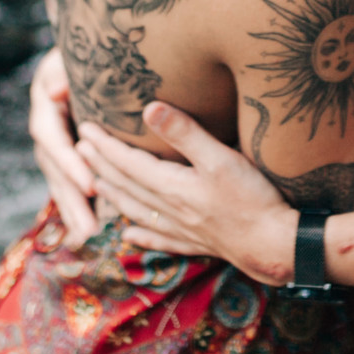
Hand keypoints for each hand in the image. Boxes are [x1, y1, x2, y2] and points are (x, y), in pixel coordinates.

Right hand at [29, 46, 98, 247]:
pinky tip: (88, 226)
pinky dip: (77, 200)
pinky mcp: (67, 146)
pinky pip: (69, 176)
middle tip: (89, 228)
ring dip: (72, 207)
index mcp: (46, 97)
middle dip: (70, 196)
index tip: (90, 184)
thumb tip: (55, 92)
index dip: (68, 161)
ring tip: (87, 235)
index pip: (51, 135)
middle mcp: (46, 120)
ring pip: (59, 175)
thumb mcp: (77, 48)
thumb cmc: (92, 42)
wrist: (91, 40)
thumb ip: (65, 70)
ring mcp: (54, 135)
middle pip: (53, 163)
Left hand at [76, 106, 297, 283]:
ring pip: (137, 211)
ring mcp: (182, 229)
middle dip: (101, 165)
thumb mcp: (221, 158)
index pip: (128, 163)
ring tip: (96, 184)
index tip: (85, 129)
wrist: (274, 245)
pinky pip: (159, 239)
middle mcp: (170, 210)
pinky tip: (129, 235)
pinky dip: (141, 235)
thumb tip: (149, 108)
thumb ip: (185, 133)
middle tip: (78, 148)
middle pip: (127, 186)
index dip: (105, 145)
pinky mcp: (196, 243)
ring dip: (114, 196)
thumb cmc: (252, 198)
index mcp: (172, 187)